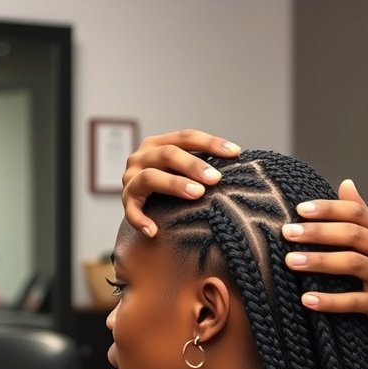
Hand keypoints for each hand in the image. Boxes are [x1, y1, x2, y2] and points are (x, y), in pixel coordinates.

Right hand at [122, 129, 240, 236]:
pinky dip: (141, 220)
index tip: (236, 153)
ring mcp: (131, 179)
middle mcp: (141, 157)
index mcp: (158, 144)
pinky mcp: (126, 201)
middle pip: (168, 154)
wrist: (141, 202)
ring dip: (174, 184)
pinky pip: (130, 211)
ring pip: (150, 177)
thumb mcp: (182, 169)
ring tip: (197, 194)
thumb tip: (240, 164)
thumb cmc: (171, 184)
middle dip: (193, 165)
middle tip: (216, 178)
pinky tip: (154, 231)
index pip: (186, 137)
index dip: (211, 143)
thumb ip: (201, 165)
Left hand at [283, 179, 367, 355]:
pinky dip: (329, 300)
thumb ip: (358, 218)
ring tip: (290, 261)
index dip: (328, 209)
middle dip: (318, 232)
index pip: (356, 212)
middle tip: (288, 232)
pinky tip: (306, 299)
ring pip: (353, 264)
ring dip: (319, 261)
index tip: (299, 209)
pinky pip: (353, 301)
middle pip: (353, 234)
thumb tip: (346, 183)